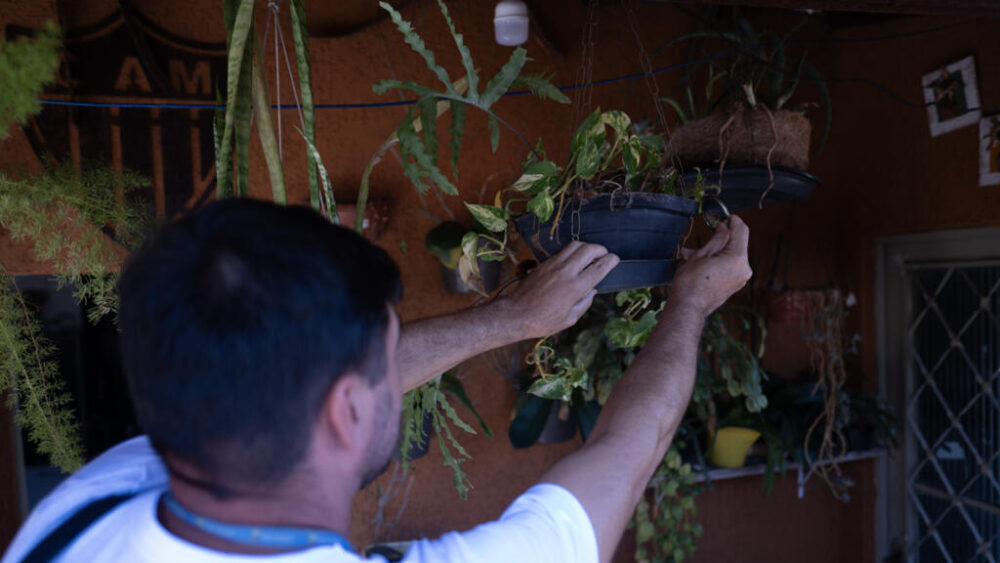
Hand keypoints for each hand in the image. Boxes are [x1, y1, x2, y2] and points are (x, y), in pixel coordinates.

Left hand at [498, 241, 619, 337]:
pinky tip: (575, 259)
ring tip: (591, 254)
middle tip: (605, 255)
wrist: (515, 314)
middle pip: (588, 250)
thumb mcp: (569, 319)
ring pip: (575, 245)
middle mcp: (565, 272)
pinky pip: (563, 251)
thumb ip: (584, 303)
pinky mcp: (544, 264)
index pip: (598, 268)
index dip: (610, 261)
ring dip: (587, 247)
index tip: (615, 259)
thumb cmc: (542, 322)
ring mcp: (553, 265)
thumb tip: (593, 290)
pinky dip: (573, 251)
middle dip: (601, 250)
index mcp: (574, 288)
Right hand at [670, 215, 751, 316]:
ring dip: (715, 251)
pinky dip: (717, 261)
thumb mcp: (701, 254)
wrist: (688, 308)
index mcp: (738, 258)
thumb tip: (724, 227)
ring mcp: (740, 278)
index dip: (733, 220)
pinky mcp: (734, 285)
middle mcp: (744, 268)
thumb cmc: (691, 283)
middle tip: (704, 236)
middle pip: (736, 244)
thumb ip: (717, 238)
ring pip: (730, 256)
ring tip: (693, 253)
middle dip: (720, 238)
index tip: (726, 216)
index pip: (741, 230)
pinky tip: (699, 262)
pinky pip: (729, 266)